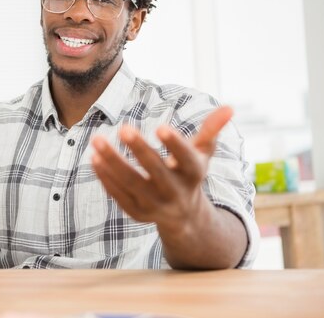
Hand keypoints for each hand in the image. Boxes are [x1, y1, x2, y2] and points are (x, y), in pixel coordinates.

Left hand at [90, 106, 232, 231]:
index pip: (186, 159)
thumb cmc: (189, 173)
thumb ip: (211, 130)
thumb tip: (230, 107)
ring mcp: (155, 205)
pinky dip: (105, 176)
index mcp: (193, 175)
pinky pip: (117, 194)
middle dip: (139, 149)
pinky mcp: (136, 212)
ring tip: (97, 139)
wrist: (183, 216)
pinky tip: (93, 157)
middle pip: (155, 171)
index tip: (161, 126)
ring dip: (112, 161)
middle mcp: (175, 192)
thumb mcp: (202, 153)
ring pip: (131, 183)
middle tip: (122, 127)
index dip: (175, 144)